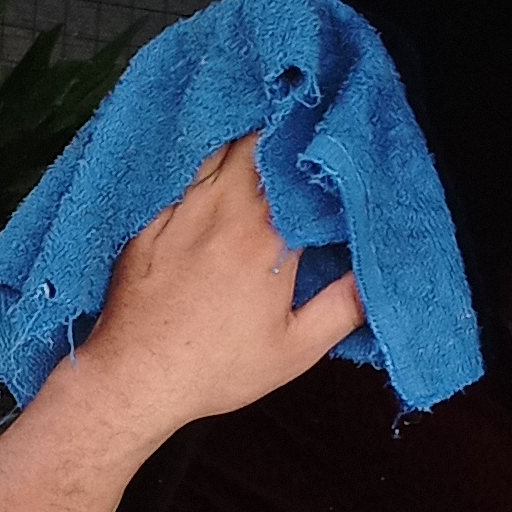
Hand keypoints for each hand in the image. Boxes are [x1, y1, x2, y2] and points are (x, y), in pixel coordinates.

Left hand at [74, 135, 362, 449]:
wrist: (134, 376)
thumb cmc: (214, 367)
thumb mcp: (294, 350)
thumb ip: (344, 307)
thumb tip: (377, 274)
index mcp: (266, 235)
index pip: (302, 170)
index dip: (318, 154)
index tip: (333, 151)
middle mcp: (223, 208)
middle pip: (257, 141)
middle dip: (280, 135)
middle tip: (298, 138)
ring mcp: (180, 207)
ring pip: (216, 147)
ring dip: (241, 140)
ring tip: (261, 140)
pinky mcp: (147, 216)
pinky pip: (177, 169)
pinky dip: (199, 160)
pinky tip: (209, 163)